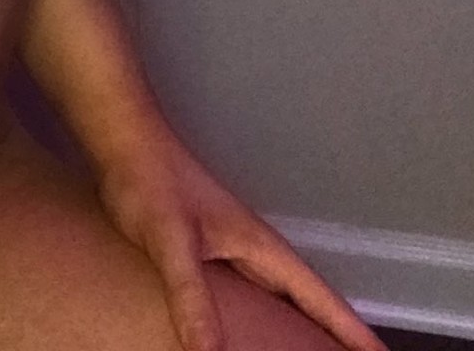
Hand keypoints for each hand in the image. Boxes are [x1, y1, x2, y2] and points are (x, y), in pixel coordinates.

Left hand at [90, 124, 389, 350]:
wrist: (123, 142)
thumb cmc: (150, 181)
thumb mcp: (171, 241)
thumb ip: (191, 294)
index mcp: (259, 246)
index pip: (318, 296)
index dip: (350, 329)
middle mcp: (253, 248)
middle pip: (307, 299)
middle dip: (334, 332)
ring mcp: (232, 246)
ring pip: (280, 295)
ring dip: (303, 322)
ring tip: (319, 350)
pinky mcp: (207, 248)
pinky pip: (252, 291)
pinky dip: (267, 313)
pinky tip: (252, 330)